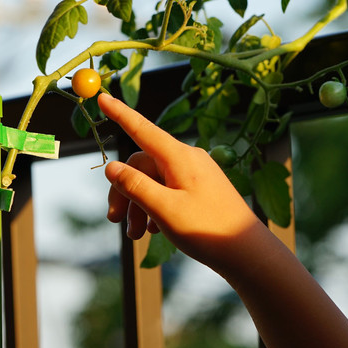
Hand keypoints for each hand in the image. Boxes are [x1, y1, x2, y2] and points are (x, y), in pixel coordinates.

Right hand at [98, 92, 267, 273]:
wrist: (247, 252)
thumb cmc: (207, 229)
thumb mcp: (164, 209)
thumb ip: (135, 186)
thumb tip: (111, 166)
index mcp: (179, 157)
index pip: (142, 128)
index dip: (119, 113)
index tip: (101, 96)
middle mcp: (187, 159)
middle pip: (142, 165)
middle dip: (124, 191)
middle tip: (114, 220)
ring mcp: (195, 174)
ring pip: (153, 181)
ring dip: (138, 205)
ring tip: (136, 236)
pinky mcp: (200, 189)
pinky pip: (168, 190)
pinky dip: (154, 207)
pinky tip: (153, 231)